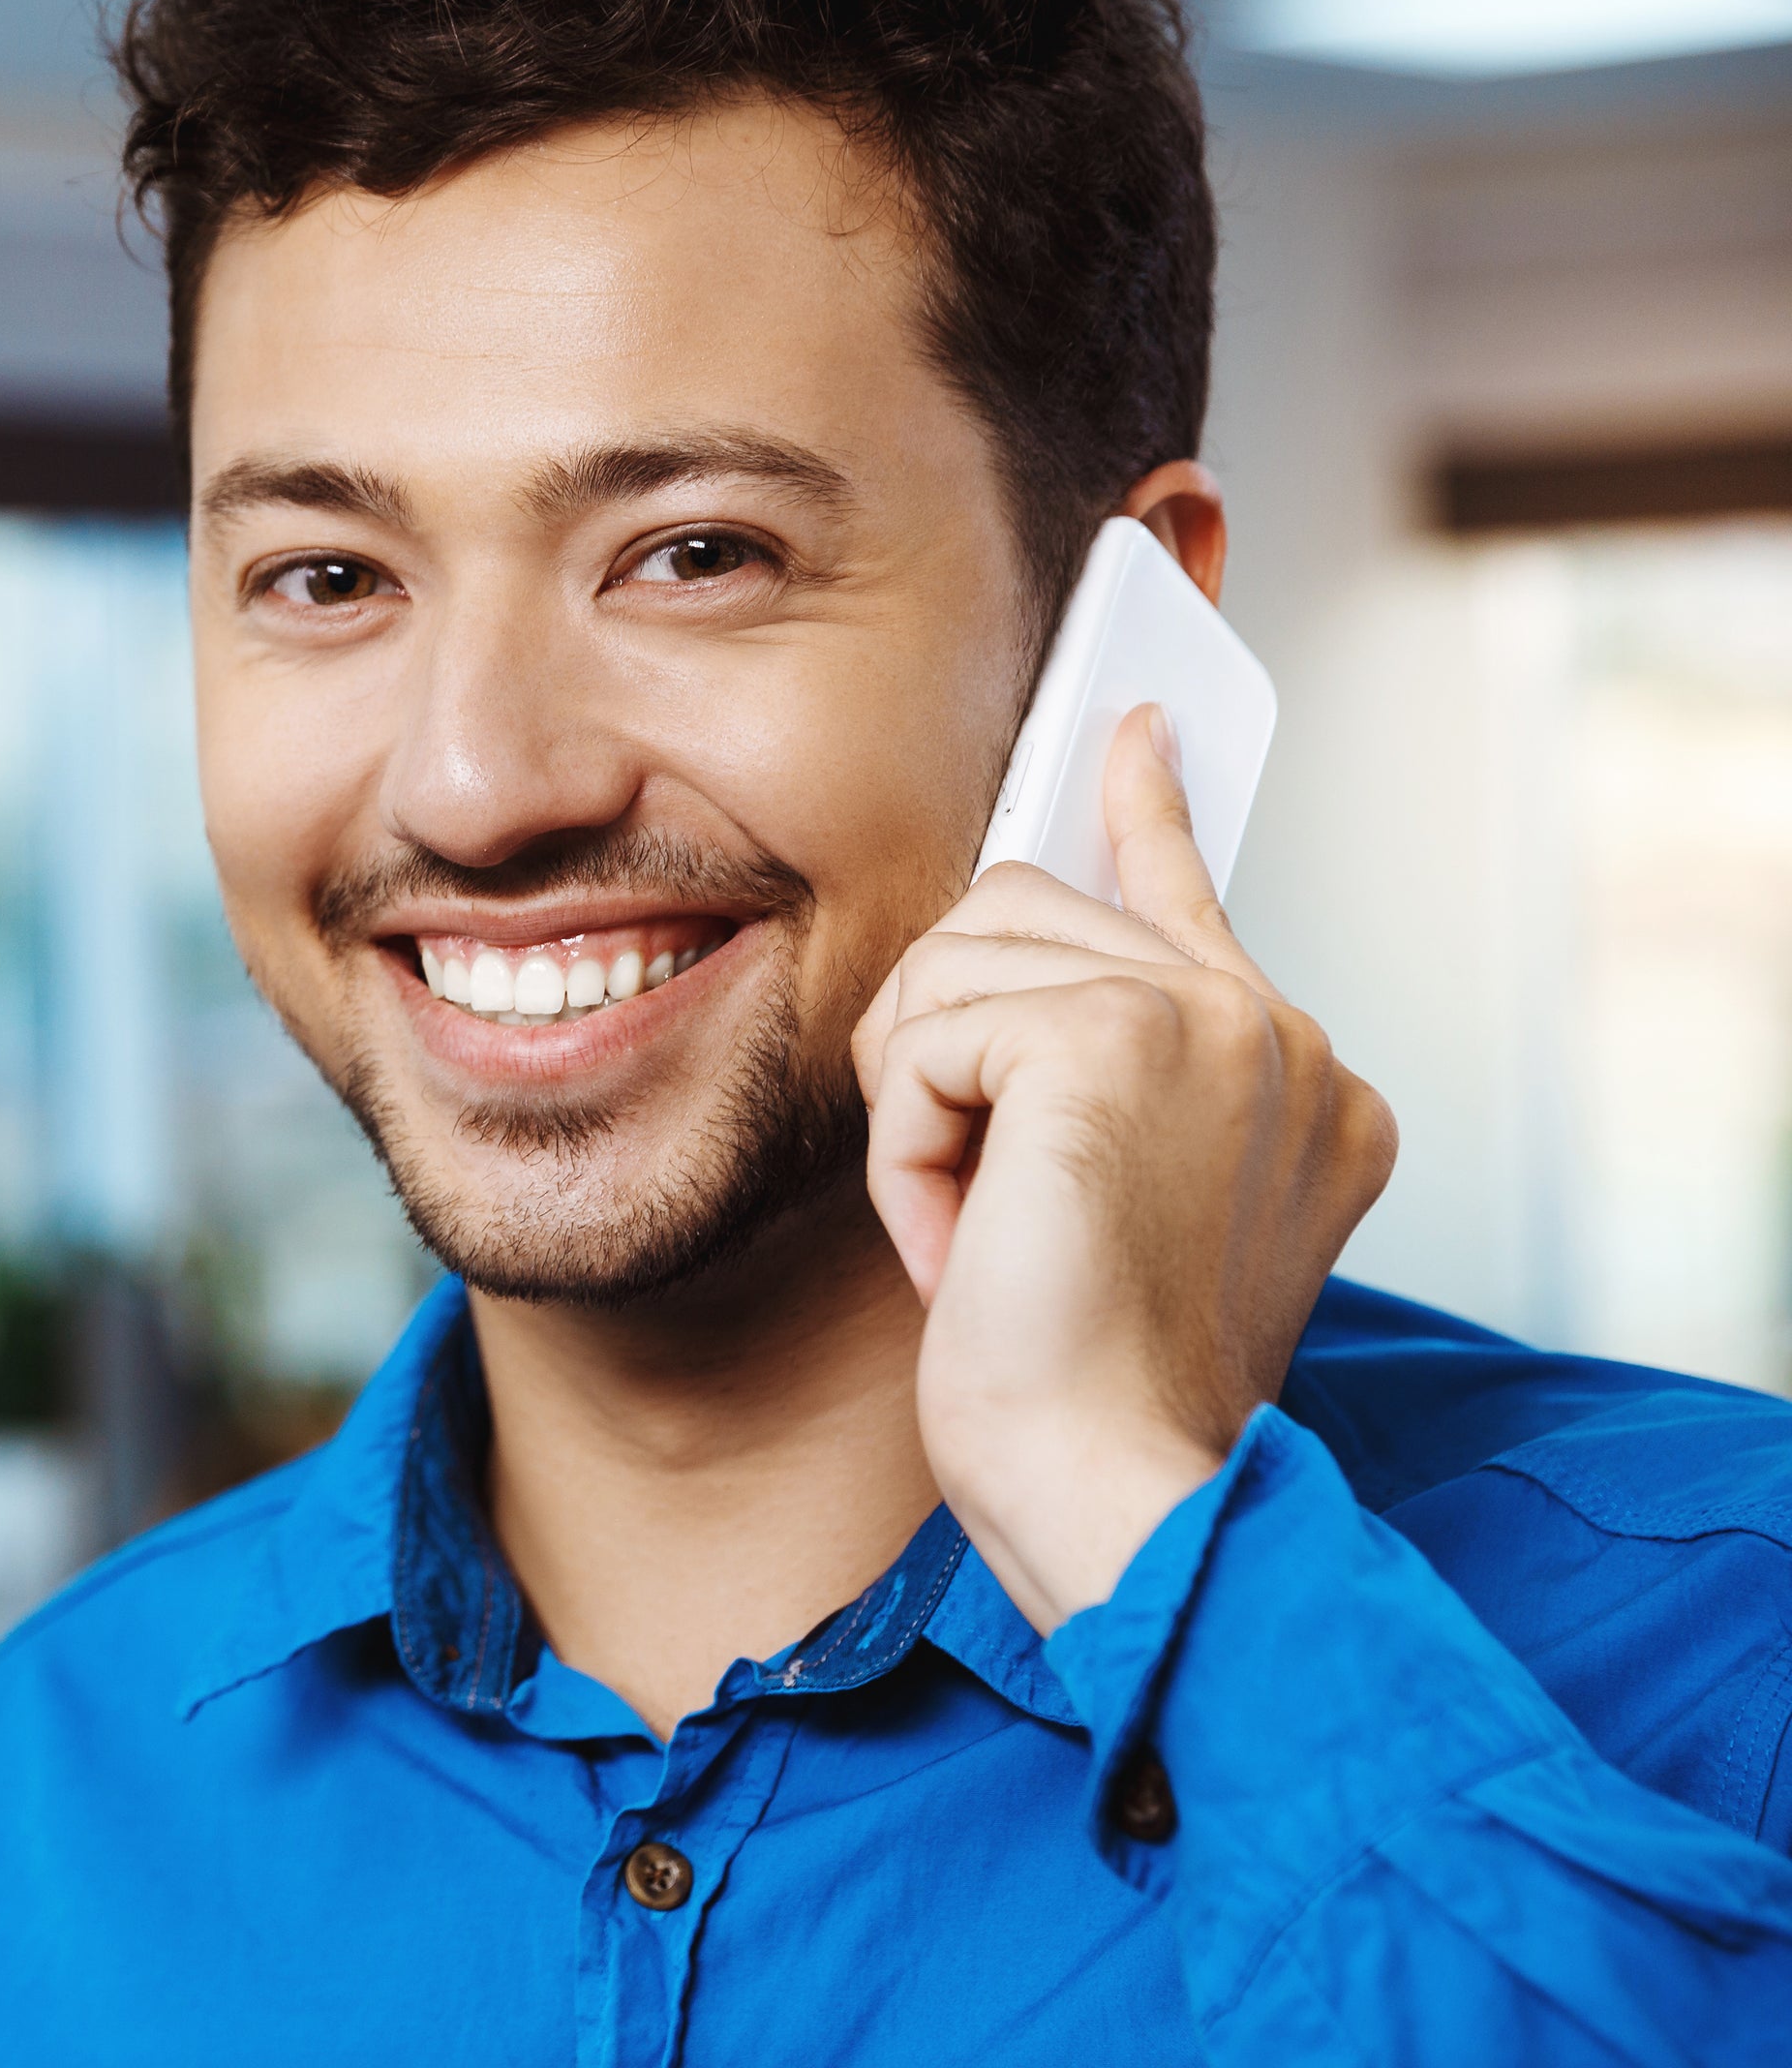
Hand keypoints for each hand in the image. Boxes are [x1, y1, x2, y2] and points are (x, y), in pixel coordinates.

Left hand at [850, 706, 1395, 1632]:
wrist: (1118, 1488)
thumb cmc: (1093, 1390)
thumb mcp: (1103, 1207)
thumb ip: (1093, 1078)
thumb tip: (1008, 953)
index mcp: (1303, 1080)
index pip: (1193, 896)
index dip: (1144, 805)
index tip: (1129, 724)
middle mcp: (1282, 1036)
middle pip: (1017, 916)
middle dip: (943, 1051)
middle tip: (977, 1202)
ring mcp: (1213, 1026)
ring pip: (955, 964)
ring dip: (922, 1108)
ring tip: (983, 1233)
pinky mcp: (1113, 1040)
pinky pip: (924, 1040)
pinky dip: (909, 1150)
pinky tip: (968, 1242)